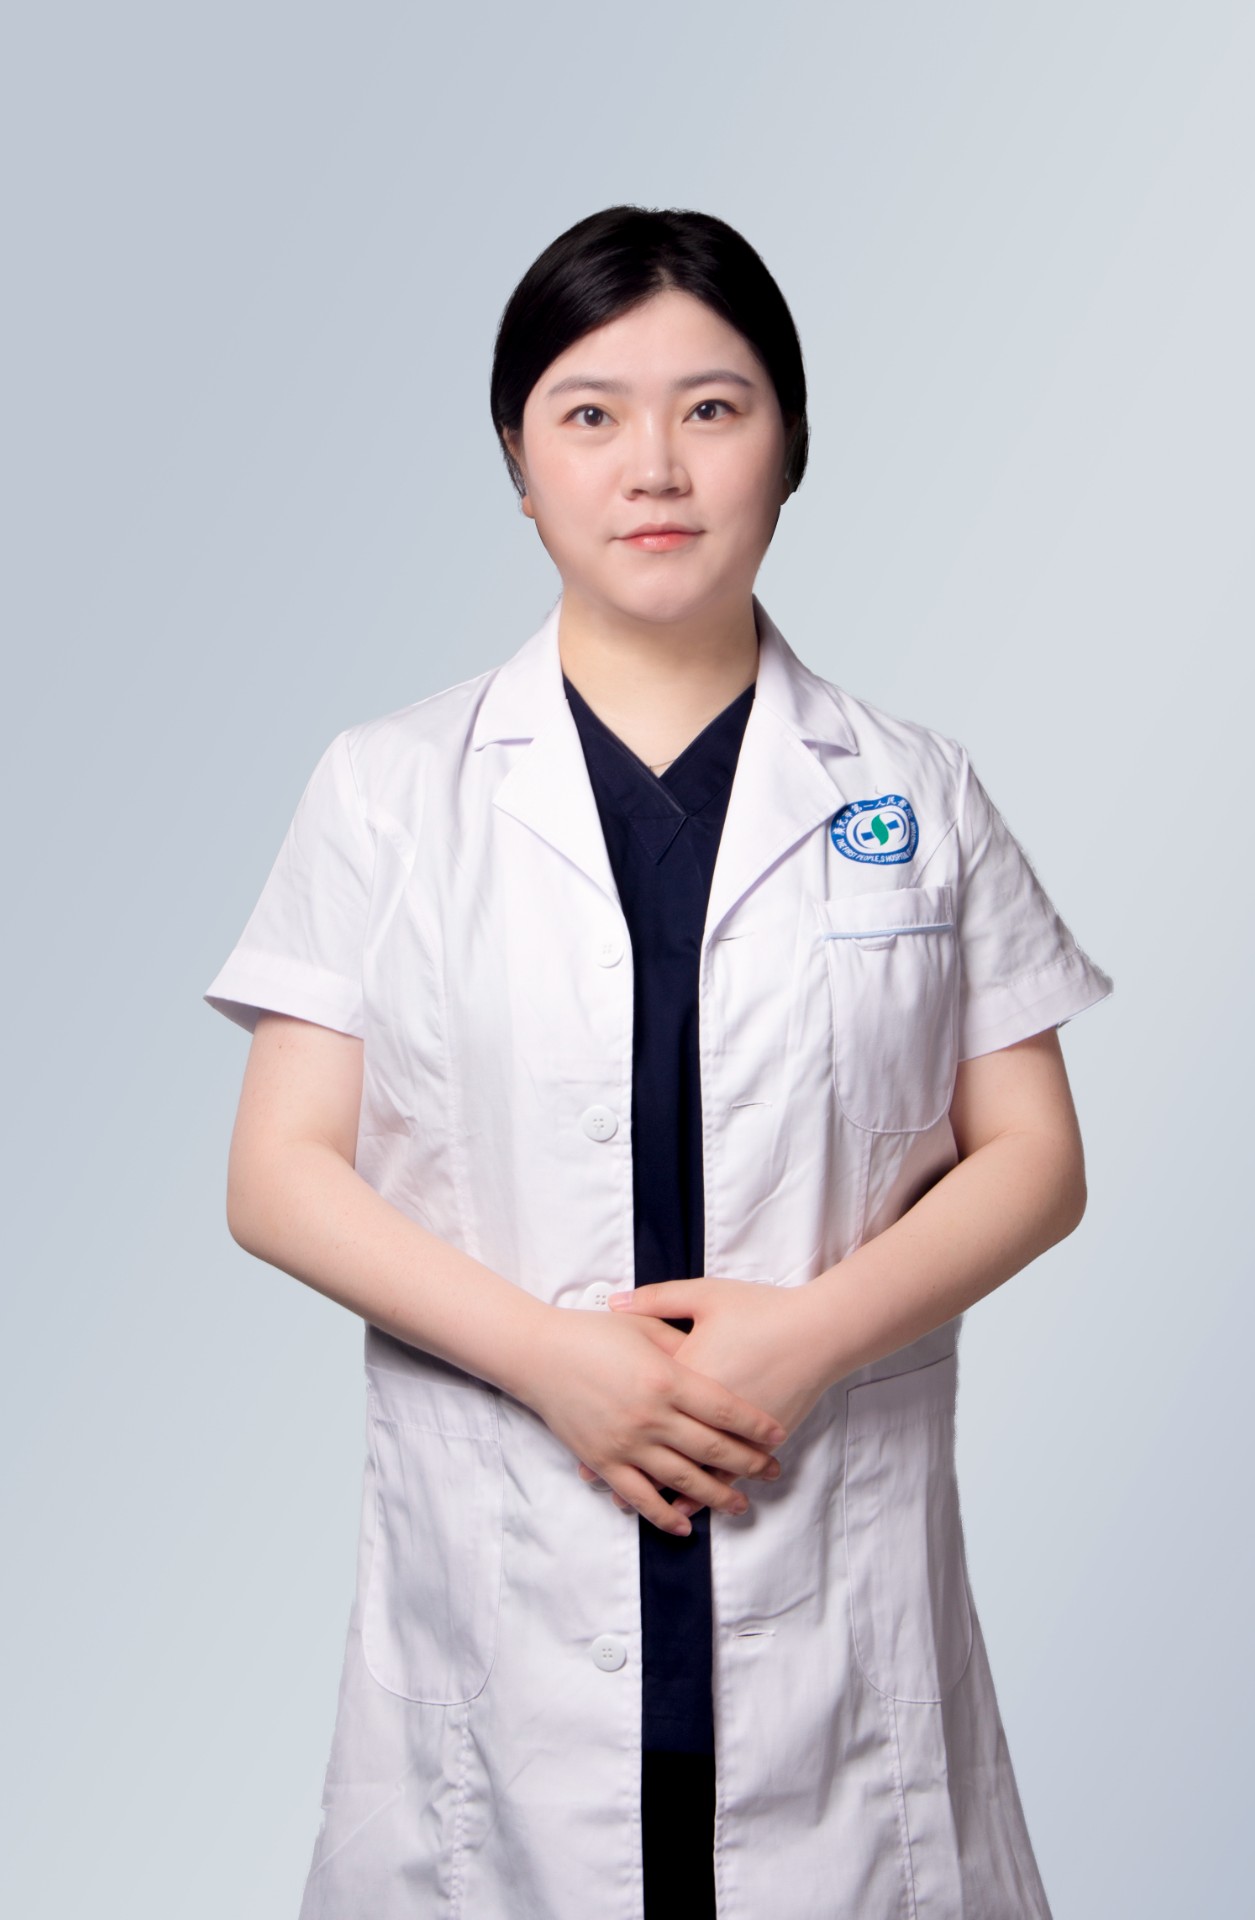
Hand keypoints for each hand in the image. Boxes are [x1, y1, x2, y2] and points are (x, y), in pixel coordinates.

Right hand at [519, 1303, 787, 1536]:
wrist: (539, 1354)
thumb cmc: (593, 1333)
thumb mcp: (646, 1328)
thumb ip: (684, 1346)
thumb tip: (719, 1365)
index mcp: (665, 1379)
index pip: (724, 1410)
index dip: (755, 1426)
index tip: (778, 1435)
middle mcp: (650, 1417)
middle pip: (712, 1448)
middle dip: (749, 1464)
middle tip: (772, 1472)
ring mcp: (626, 1444)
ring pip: (683, 1480)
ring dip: (717, 1496)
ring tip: (741, 1504)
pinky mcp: (604, 1462)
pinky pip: (640, 1497)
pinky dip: (665, 1515)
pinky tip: (685, 1525)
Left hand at [605, 1277, 834, 1515]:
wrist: (816, 1332)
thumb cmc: (760, 1310)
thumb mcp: (704, 1296)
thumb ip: (657, 1299)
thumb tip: (614, 1300)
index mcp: (682, 1371)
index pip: (635, 1400)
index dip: (605, 1419)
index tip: (578, 1432)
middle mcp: (698, 1409)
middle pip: (652, 1443)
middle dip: (618, 1461)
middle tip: (588, 1475)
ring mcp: (727, 1432)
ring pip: (682, 1471)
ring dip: (649, 1489)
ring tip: (622, 1502)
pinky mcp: (752, 1445)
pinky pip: (717, 1479)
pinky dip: (695, 1497)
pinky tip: (678, 1511)